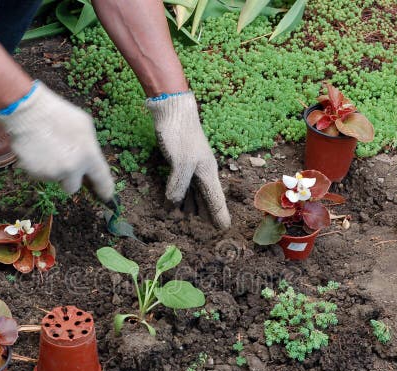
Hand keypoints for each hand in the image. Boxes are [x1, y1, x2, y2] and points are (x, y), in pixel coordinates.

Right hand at [0, 82, 113, 200]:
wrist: (27, 110)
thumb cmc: (58, 114)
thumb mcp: (84, 125)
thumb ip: (90, 147)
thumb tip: (89, 162)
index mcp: (88, 155)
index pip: (101, 179)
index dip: (104, 190)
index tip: (106, 196)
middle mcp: (72, 168)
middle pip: (72, 188)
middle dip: (68, 179)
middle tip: (62, 162)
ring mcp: (52, 173)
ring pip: (54, 179)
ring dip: (52, 169)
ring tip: (47, 147)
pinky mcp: (34, 174)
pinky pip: (39, 175)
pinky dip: (38, 166)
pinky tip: (36, 149)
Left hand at [146, 92, 230, 228]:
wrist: (172, 109)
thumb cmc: (180, 134)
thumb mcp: (180, 162)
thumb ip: (179, 185)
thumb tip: (174, 204)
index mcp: (208, 174)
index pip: (216, 201)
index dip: (220, 216)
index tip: (224, 230)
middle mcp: (202, 174)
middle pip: (205, 200)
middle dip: (203, 216)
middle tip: (199, 234)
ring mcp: (192, 169)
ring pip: (194, 194)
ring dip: (190, 208)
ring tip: (186, 223)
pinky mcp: (180, 164)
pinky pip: (183, 186)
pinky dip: (180, 198)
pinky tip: (174, 205)